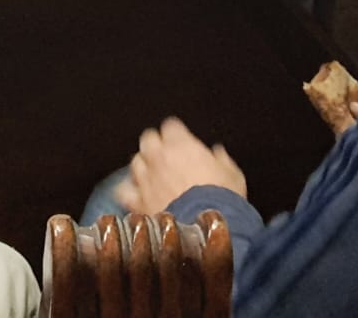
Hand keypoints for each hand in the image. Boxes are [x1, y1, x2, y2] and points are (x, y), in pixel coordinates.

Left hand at [111, 117, 245, 213]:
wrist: (207, 230)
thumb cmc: (223, 200)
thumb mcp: (233, 175)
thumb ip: (222, 160)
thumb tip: (217, 154)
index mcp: (181, 145)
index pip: (171, 126)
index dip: (177, 134)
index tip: (182, 140)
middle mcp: (159, 157)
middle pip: (148, 139)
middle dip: (156, 145)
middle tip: (167, 156)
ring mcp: (146, 179)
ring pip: (135, 162)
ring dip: (144, 166)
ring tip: (154, 176)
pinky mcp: (138, 202)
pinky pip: (124, 191)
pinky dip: (129, 191)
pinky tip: (137, 195)